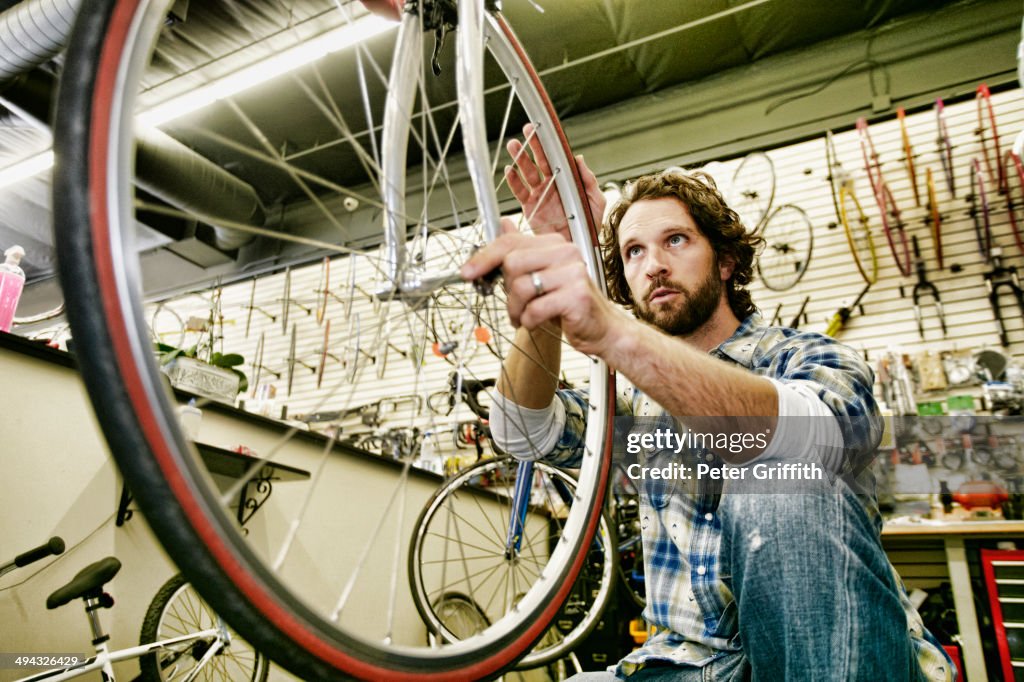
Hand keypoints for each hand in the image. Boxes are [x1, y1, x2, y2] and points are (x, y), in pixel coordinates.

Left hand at [461, 219, 624, 355]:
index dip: (484, 257)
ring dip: (516, 310)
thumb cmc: (569, 304)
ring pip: (521, 287)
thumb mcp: (542, 275)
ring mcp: (573, 273)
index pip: (511, 242)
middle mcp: (566, 253)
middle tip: (514, 306)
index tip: (467, 272)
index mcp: (555, 244)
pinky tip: (537, 322)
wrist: (601, 328)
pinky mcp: (576, 295)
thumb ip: (523, 252)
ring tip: (524, 317)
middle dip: (506, 291)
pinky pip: (535, 309)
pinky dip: (529, 321)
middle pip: (512, 264)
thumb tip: (501, 224)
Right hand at [505, 124, 606, 239]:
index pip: (556, 158)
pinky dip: (514, 181)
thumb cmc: (590, 225)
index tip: (542, 130)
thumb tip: (580, 159)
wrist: (578, 245)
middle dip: (532, 145)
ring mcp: (539, 196)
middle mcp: (551, 185)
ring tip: (513, 146)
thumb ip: (589, 180)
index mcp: (566, 181)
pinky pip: (520, 192)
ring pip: (527, 173)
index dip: (548, 144)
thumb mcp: (596, 200)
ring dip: (520, 159)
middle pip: (539, 161)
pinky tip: (510, 170)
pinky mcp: (530, 208)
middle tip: (527, 130)